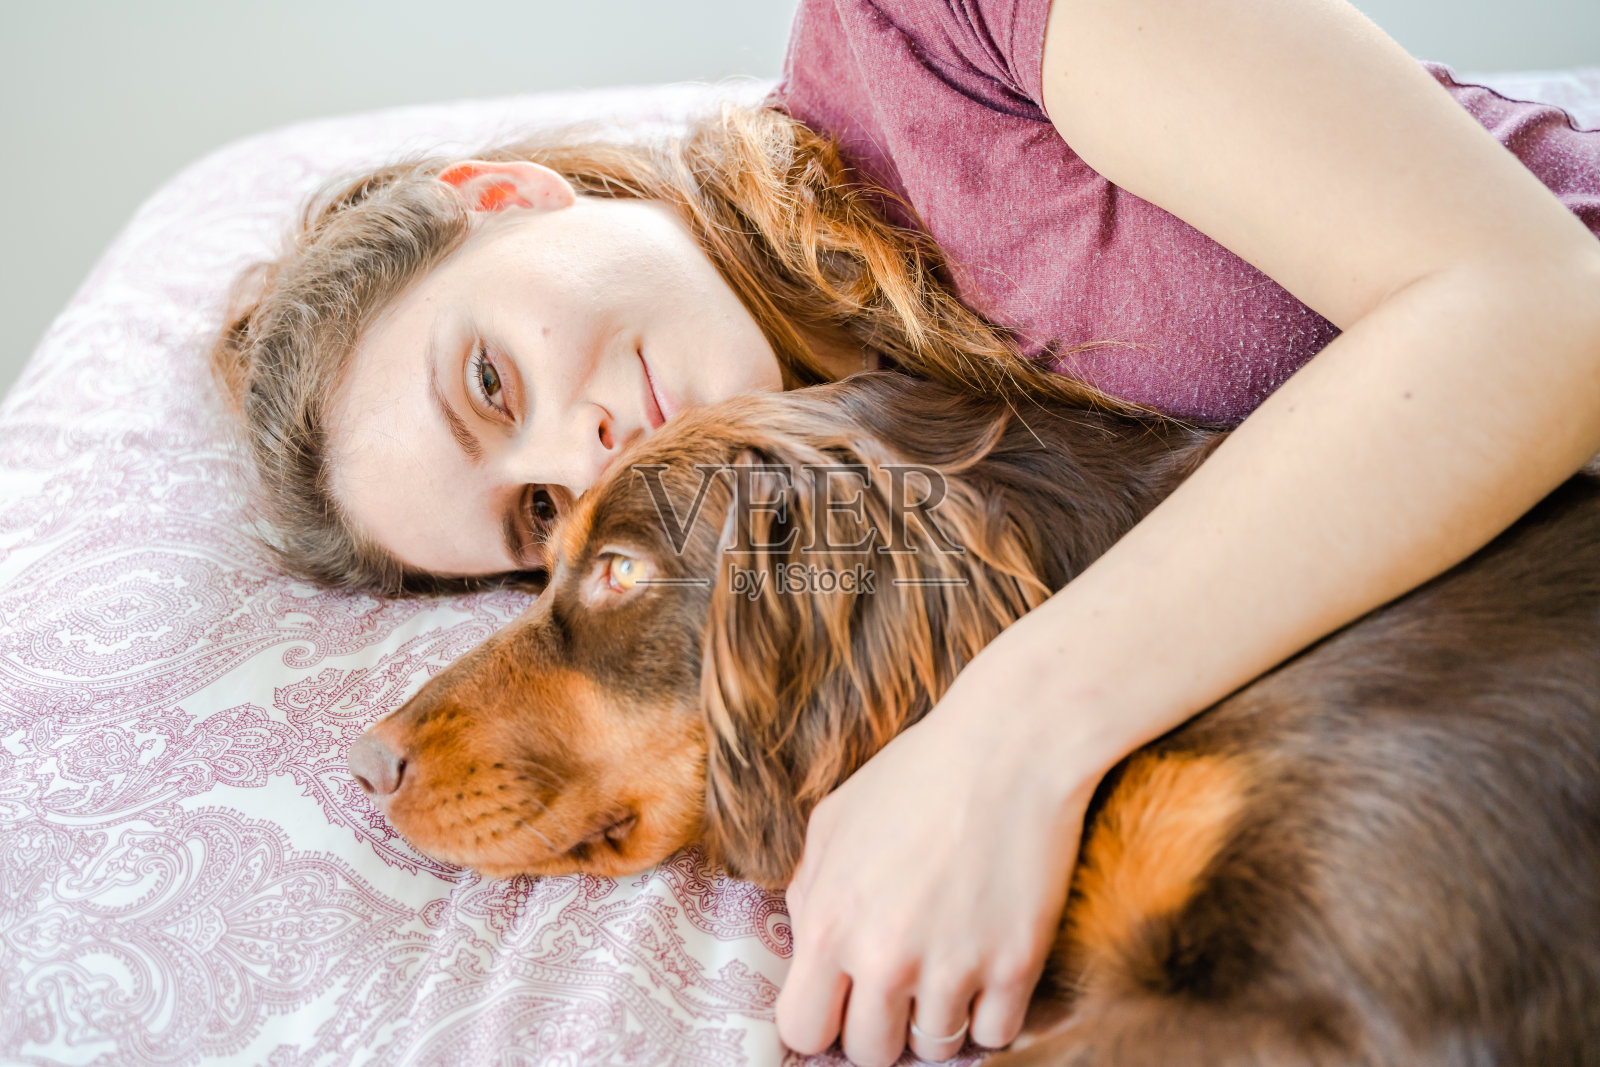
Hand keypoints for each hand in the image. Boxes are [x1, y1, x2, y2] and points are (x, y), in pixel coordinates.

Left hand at [774, 656, 1106, 1065]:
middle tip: (901, 988)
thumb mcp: (833, 821)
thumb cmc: (917, 774)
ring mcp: (953, 966)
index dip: (823, 1022)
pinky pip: (997, 1035)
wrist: (1011, 746)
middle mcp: (885, 957)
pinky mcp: (1016, 965)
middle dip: (882, 1026)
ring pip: (936, 1048)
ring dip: (939, 1018)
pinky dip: (993, 1013)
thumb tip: (807, 950)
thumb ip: (810, 893)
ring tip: (948, 970)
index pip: (803, 1030)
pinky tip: (988, 971)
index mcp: (830, 922)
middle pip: (871, 1052)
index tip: (843, 1005)